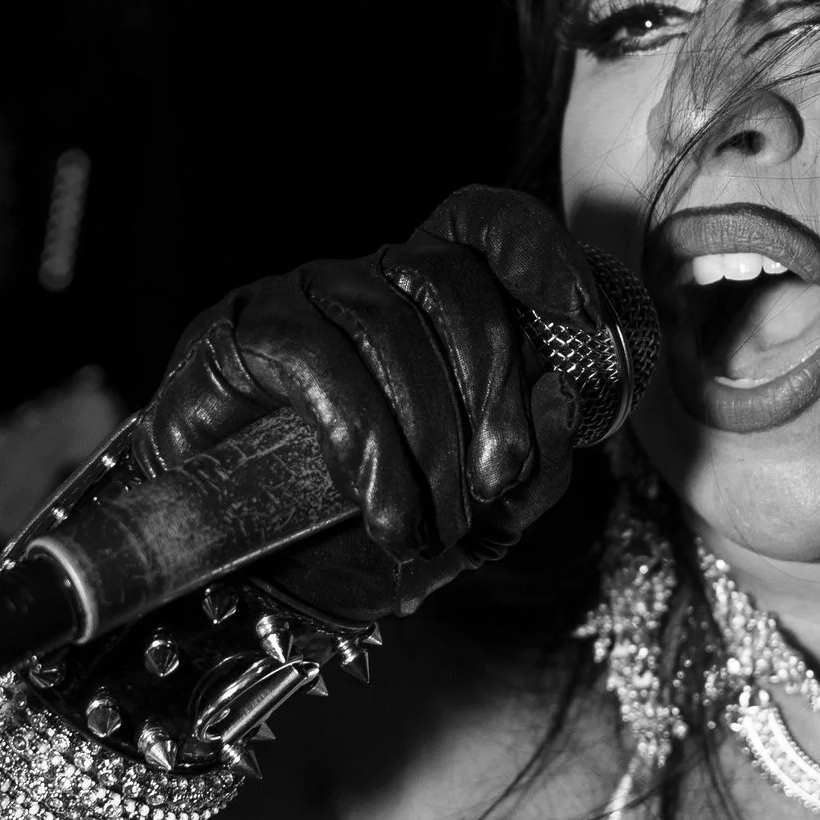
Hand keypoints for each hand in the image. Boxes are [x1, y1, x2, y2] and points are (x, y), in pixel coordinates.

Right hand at [141, 185, 595, 629]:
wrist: (254, 593)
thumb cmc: (367, 539)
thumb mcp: (480, 517)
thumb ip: (538, 464)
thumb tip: (561, 396)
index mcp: (430, 308)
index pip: (483, 226)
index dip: (536, 249)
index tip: (581, 318)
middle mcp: (367, 284)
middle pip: (450, 279)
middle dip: (491, 383)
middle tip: (495, 480)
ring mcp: (300, 298)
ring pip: (387, 323)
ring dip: (426, 437)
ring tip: (427, 524)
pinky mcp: (238, 333)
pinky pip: (316, 357)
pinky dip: (363, 440)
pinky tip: (376, 506)